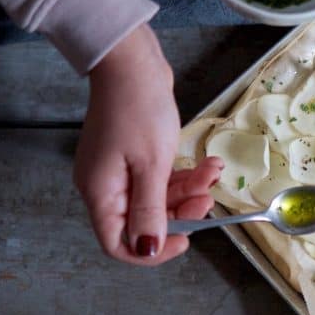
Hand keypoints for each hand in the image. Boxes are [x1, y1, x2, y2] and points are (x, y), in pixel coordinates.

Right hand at [74, 24, 222, 264]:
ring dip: (189, 190)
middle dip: (181, 212)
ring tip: (212, 171)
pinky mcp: (134, 155)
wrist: (132, 64)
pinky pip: (160, 177)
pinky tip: (208, 163)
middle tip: (207, 196)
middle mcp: (106, 187)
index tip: (186, 239)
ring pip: (159, 198)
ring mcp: (120, 170)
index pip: (118, 243)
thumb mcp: (151, 165)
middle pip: (144, 220)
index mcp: (101, 194)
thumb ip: (150, 210)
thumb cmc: (138, 109)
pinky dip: (184, 174)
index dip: (152, 250)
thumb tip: (146, 249)